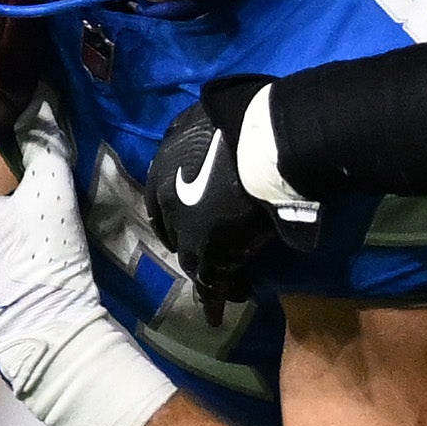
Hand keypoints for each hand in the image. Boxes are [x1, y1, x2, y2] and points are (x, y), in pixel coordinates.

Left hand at [146, 75, 315, 318]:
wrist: (267, 143)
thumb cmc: (246, 120)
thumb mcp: (214, 114)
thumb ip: (209, 129)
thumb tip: (223, 123)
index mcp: (162, 168)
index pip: (160, 202)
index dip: (175, 215)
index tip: (191, 223)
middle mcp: (166, 201)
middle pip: (174, 234)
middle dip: (188, 244)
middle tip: (209, 256)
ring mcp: (188, 230)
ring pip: (194, 261)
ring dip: (208, 274)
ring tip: (227, 288)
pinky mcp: (213, 253)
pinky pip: (213, 283)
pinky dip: (218, 298)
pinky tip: (224, 311)